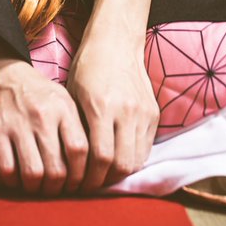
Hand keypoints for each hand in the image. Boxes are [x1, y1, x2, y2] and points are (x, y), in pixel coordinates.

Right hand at [0, 57, 89, 195]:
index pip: (79, 150)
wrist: (11, 76)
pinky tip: (19, 178)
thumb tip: (95, 165)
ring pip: (33, 173)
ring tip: (40, 187)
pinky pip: (7, 169)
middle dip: (59, 188)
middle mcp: (42, 117)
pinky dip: (14, 181)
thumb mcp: (68, 102)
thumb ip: (79, 129)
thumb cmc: (44, 95)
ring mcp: (18, 125)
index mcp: (63, 108)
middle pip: (56, 168)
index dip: (81, 174)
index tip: (78, 183)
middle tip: (59, 189)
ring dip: (38, 188)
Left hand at [65, 32, 159, 193]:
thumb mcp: (73, 94)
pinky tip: (118, 157)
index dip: (90, 178)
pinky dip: (132, 157)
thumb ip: (76, 128)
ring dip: (120, 172)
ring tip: (104, 174)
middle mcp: (126, 110)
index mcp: (101, 106)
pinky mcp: (153, 113)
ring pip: (136, 159)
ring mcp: (143, 112)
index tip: (80, 185)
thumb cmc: (87, 67)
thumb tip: (71, 162)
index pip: (101, 157)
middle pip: (121, 164)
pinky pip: (146, 147)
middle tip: (92, 184)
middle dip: (105, 180)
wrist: (116, 41)